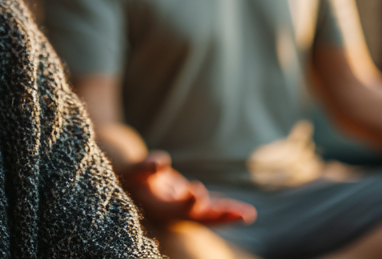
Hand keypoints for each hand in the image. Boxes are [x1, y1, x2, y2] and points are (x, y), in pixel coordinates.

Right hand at [121, 151, 256, 226]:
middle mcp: (174, 213)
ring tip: (248, 214)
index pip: (177, 209)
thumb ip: (145, 167)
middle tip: (242, 215)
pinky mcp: (191, 205)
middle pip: (199, 219)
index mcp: (160, 207)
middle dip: (219, 216)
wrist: (134, 184)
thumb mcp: (134, 169)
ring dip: (227, 215)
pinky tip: (242, 212)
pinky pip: (210, 211)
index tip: (196, 189)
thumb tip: (161, 162)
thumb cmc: (133, 174)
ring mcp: (184, 211)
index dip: (188, 201)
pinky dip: (224, 210)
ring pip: (208, 217)